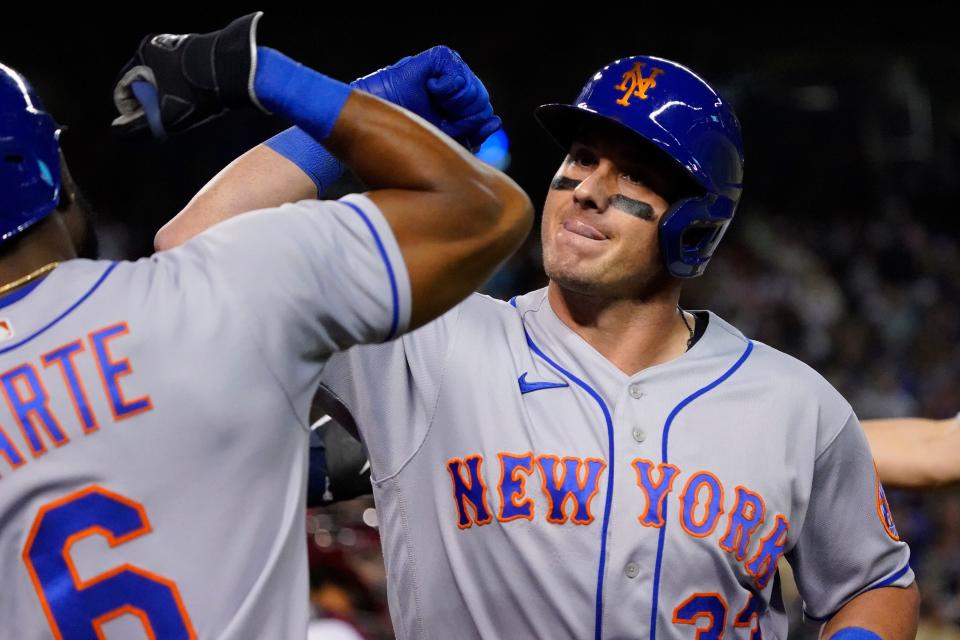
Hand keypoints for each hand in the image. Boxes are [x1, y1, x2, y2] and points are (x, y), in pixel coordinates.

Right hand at [112, 12, 265, 138]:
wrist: (237, 72)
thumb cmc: (198, 93)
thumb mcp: (167, 116)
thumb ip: (139, 126)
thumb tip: (118, 131)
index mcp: (143, 55)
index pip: (123, 88)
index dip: (129, 112)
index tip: (143, 127)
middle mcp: (157, 47)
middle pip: (143, 85)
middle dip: (150, 107)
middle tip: (164, 124)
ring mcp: (177, 48)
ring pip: (163, 82)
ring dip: (167, 101)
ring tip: (182, 114)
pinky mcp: (195, 54)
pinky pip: (180, 77)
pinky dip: (182, 92)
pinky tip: (197, 104)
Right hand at [352, 46, 500, 151]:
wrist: (377, 123)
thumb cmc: (407, 133)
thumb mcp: (446, 140)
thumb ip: (472, 134)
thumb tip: (496, 122)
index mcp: (457, 106)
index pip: (483, 114)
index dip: (476, 126)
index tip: (457, 132)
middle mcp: (455, 87)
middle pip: (482, 102)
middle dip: (466, 117)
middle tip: (445, 120)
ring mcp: (447, 71)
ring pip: (474, 89)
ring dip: (457, 103)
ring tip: (437, 105)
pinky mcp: (437, 59)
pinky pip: (458, 72)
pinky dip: (447, 87)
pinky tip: (432, 90)